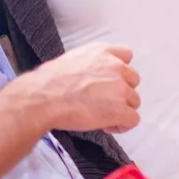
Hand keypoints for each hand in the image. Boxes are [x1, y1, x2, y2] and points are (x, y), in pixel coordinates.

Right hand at [25, 43, 141, 133]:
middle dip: (122, 91)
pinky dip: (123, 125)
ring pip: (134, 101)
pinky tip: (108, 126)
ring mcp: (120, 88)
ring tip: (103, 117)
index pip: (126, 55)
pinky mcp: (120, 109)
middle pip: (133, 80)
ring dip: (122, 109)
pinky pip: (133, 119)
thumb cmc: (50, 82)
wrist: (44, 98)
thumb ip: (90, 65)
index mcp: (102, 52)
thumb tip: (90, 77)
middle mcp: (115, 66)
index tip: (112, 80)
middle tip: (105, 102)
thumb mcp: (72, 60)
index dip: (120, 71)